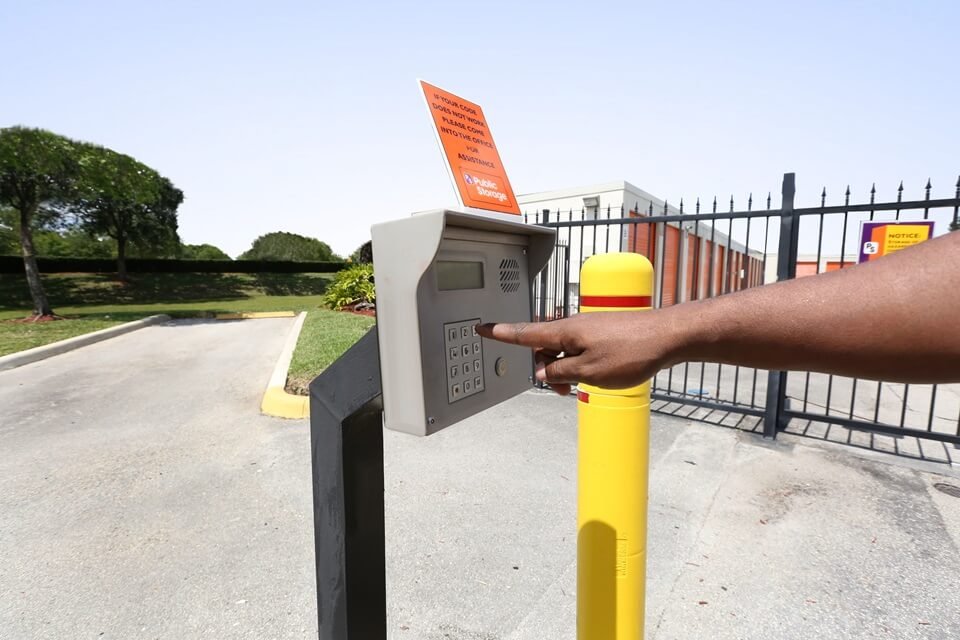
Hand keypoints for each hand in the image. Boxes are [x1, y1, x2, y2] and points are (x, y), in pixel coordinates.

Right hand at [476, 310, 677, 394]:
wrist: (670, 336)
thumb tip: (543, 372)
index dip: (500, 333)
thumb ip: (560, 373)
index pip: (524, 333)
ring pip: (563, 349)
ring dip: (565, 369)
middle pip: (544, 347)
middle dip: (546, 368)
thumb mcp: (590, 372)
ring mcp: (589, 328)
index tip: (482, 329)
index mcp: (564, 332)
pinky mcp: (604, 332)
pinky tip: (598, 374)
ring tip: (583, 386)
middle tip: (563, 390)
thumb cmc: (633, 351)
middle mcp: (573, 325)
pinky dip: (580, 363)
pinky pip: (580, 347)